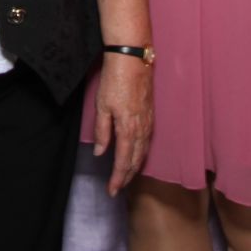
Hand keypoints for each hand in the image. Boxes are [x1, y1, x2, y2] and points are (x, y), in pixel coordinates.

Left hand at [92, 55, 154, 194]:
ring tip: (126, 177)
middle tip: (118, 188)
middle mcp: (141, 129)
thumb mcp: (101, 106)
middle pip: (135, 160)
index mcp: (128, 129)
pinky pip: (147, 141)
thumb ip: (102, 132)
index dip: (117, 178)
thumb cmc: (115, 80)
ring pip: (143, 152)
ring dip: (134, 167)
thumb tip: (100, 152)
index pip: (122, 161)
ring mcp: (148, 121)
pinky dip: (141, 154)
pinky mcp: (150, 114)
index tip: (112, 191)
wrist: (132, 59)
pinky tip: (137, 155)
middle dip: (126, 177)